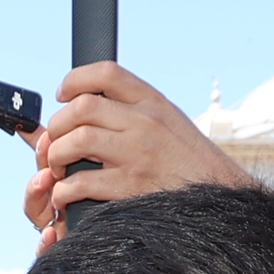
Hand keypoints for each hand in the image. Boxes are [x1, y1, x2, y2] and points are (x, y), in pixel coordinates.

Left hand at [19, 60, 254, 243]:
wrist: (220, 200)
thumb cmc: (189, 165)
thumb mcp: (170, 124)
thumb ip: (135, 112)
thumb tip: (90, 105)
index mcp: (154, 102)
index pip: (107, 73)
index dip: (75, 79)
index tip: (63, 95)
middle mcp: (145, 122)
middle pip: (81, 108)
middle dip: (57, 126)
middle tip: (53, 143)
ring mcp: (138, 154)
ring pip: (76, 140)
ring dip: (55, 155)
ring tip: (57, 168)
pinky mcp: (130, 187)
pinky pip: (81, 182)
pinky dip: (63, 190)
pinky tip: (65, 195)